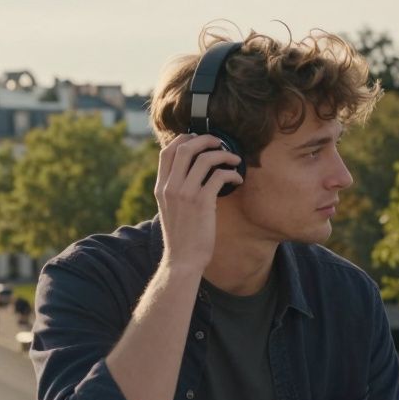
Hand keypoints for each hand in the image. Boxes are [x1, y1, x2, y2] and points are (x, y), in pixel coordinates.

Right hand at [154, 134, 243, 271]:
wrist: (183, 260)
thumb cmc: (181, 236)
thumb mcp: (169, 209)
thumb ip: (174, 190)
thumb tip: (189, 173)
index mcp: (161, 187)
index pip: (167, 151)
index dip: (184, 139)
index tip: (199, 139)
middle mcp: (170, 187)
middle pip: (185, 148)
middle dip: (205, 139)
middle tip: (220, 142)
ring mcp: (185, 194)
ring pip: (205, 159)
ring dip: (224, 154)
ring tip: (235, 159)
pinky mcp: (202, 203)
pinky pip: (219, 176)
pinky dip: (232, 173)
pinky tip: (237, 180)